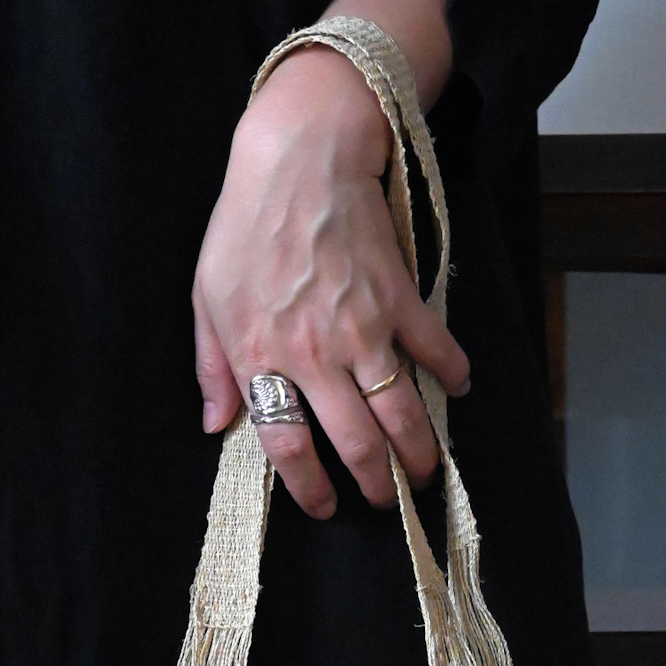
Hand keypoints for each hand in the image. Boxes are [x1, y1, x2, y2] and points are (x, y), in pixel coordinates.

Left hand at [191, 44, 469, 518]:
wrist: (299, 158)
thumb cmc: (244, 226)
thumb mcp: (207, 299)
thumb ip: (213, 368)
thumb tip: (215, 425)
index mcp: (263, 358)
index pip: (288, 445)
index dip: (308, 487)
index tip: (323, 506)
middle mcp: (316, 355)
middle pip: (355, 442)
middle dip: (374, 483)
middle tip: (384, 499)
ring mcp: (363, 329)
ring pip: (400, 411)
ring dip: (417, 451)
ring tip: (423, 472)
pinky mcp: (399, 298)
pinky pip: (434, 348)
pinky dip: (452, 372)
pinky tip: (457, 387)